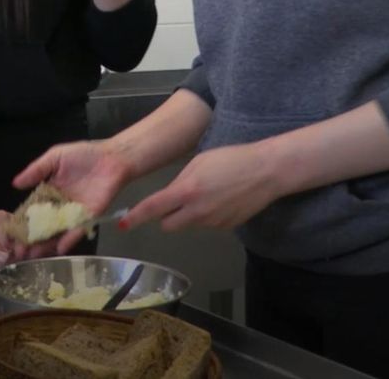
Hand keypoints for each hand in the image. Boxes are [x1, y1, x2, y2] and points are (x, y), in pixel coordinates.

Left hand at [0, 206, 13, 271]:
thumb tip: (5, 256)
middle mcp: (9, 224)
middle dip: (2, 261)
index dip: (6, 258)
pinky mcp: (5, 239)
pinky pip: (9, 255)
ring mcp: (8, 232)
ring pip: (14, 255)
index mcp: (1, 221)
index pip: (15, 244)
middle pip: (19, 249)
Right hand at [11, 139, 133, 253]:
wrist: (112, 158)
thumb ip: (36, 171)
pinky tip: (59, 248)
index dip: (22, 222)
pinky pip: (77, 230)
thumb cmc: (83, 155)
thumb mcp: (55, 157)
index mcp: (49, 191)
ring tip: (32, 255)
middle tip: (18, 252)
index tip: (10, 234)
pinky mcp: (89, 217)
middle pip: (42, 225)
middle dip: (31, 239)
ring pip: (57, 232)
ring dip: (46, 244)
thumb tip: (15, 184)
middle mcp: (59, 205)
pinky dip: (69, 239)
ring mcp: (74, 213)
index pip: (32, 210)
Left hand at [122, 142, 281, 231]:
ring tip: (206, 194)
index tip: (123, 224)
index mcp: (186, 192)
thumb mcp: (198, 163)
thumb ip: (180, 183)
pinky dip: (206, 216)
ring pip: (188, 224)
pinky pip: (207, 225)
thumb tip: (169, 197)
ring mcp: (212, 223)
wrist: (265, 172)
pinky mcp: (226, 229)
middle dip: (165, 216)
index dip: (136, 218)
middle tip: (174, 201)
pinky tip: (220, 201)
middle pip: (167, 225)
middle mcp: (197, 212)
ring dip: (188, 215)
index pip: (153, 209)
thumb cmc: (230, 159)